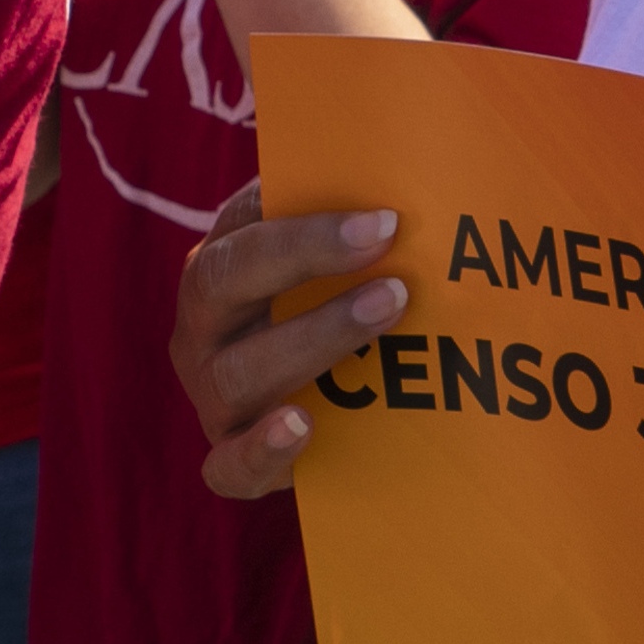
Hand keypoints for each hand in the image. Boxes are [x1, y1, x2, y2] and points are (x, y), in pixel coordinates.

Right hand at [172, 179, 403, 498]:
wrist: (332, 404)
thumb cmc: (348, 300)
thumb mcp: (352, 252)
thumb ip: (372, 218)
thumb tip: (439, 178)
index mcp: (226, 254)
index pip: (244, 220)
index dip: (306, 218)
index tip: (384, 216)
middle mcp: (204, 320)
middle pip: (222, 280)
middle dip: (303, 255)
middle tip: (386, 241)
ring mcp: (210, 389)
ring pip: (236, 371)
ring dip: (310, 339)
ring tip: (385, 311)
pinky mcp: (229, 451)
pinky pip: (226, 465)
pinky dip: (258, 449)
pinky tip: (302, 426)